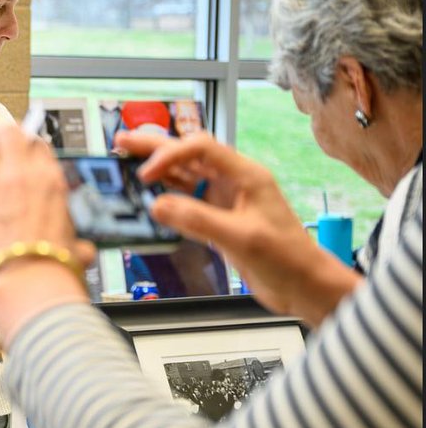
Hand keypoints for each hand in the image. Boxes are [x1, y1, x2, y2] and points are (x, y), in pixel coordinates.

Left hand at [0, 104, 93, 343]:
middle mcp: (22, 176)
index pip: (40, 149)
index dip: (30, 143)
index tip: (25, 141)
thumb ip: (77, 245)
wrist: (31, 285)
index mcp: (51, 183)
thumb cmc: (53, 270)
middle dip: (6, 125)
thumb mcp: (75, 251)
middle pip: (13, 135)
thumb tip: (84, 252)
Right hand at [118, 132, 361, 325]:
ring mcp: (226, 201)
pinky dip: (167, 196)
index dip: (170, 155)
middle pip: (189, 155)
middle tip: (122, 142)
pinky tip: (150, 195)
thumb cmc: (287, 259)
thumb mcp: (240, 237)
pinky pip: (188, 201)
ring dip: (158, 169)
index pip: (201, 148)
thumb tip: (157, 206)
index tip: (146, 174)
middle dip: (155, 147)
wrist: (304, 286)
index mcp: (246, 175)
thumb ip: (198, 220)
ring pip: (186, 176)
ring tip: (127, 160)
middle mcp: (234, 182)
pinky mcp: (220, 220)